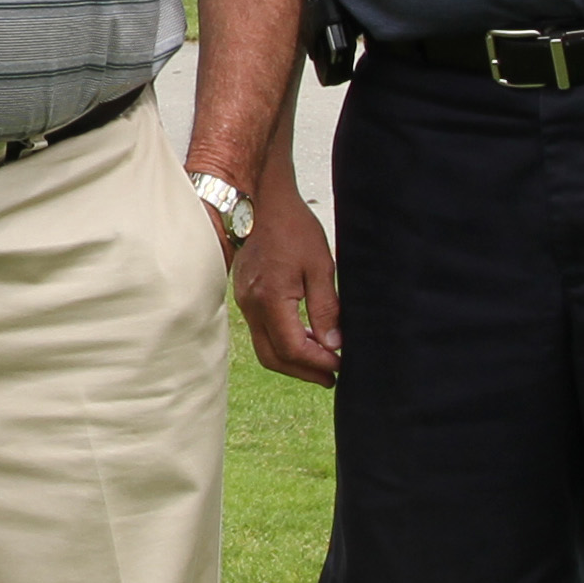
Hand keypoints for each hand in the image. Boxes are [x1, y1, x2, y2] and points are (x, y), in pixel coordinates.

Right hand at [234, 186, 339, 381]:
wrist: (264, 205)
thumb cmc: (294, 229)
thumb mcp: (321, 267)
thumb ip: (326, 310)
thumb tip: (333, 345)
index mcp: (271, 298)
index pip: (291, 348)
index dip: (317, 363)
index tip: (339, 366)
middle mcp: (251, 305)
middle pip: (273, 357)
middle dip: (303, 372)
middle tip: (331, 377)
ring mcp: (244, 302)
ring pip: (265, 348)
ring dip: (293, 359)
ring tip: (322, 361)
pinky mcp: (245, 297)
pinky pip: (261, 331)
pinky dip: (283, 341)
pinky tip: (305, 337)